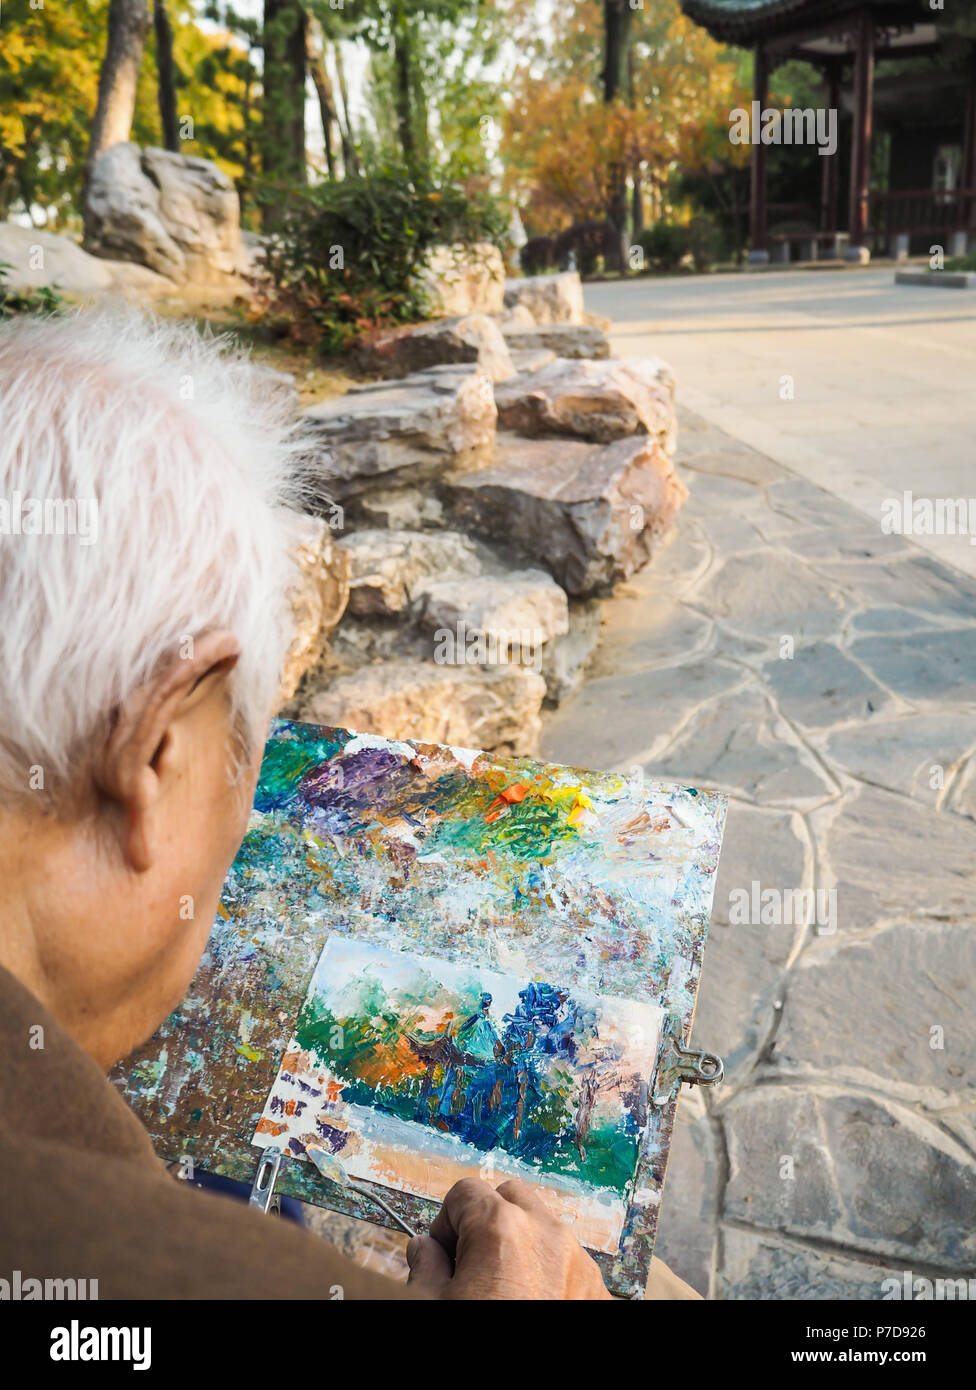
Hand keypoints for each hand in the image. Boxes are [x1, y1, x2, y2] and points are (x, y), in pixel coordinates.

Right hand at [405, 1176, 611, 1299]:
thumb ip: (426, 1268)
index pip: (465, 1192)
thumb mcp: (432, 1309)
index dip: (446, 1224)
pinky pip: (570, 1264)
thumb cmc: (474, 1355)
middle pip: (512, 1199)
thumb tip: (424, 1249)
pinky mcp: (599, 1295)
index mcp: (502, 1229)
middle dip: (489, 1222)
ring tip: (501, 1294)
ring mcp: (580, 1265)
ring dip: (521, 1247)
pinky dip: (549, 1276)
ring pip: (545, 1229)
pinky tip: (531, 1308)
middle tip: (470, 1267)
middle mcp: (548, 1235)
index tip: (442, 1257)